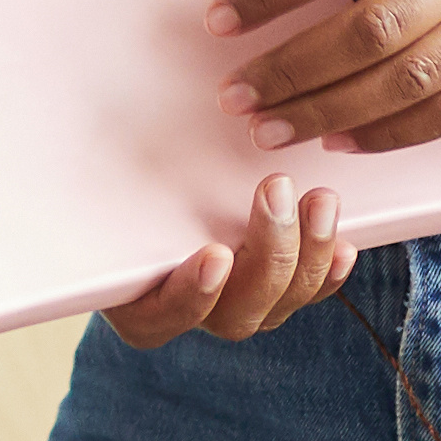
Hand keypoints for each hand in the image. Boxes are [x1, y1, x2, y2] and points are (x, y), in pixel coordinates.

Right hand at [98, 167, 358, 349]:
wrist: (156, 186)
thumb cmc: (117, 186)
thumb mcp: (103, 184)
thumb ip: (100, 172)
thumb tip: (93, 122)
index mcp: (136, 300)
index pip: (159, 317)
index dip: (189, 294)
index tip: (212, 254)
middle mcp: (193, 311)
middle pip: (235, 312)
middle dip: (266, 254)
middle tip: (275, 191)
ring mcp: (239, 303)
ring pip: (279, 303)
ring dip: (307, 254)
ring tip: (320, 201)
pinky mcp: (278, 288)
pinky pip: (309, 293)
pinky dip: (330, 272)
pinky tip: (346, 243)